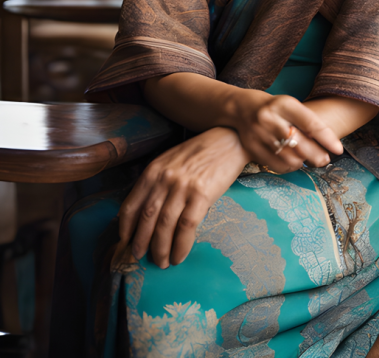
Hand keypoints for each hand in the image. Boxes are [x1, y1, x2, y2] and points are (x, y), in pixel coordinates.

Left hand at [118, 127, 247, 268]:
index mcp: (153, 170)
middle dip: (141, 242)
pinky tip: (179, 256)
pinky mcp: (202, 195)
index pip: (131, 204)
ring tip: (162, 262)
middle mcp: (164, 178)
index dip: (126, 227)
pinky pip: (187, 227)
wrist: (230, 140)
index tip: (125, 241)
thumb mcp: (172, 161)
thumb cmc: (201, 152)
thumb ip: (158, 182)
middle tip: (140, 257)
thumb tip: (147, 211)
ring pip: (164, 226)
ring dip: (161, 249)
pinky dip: (181, 246)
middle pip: (146, 218)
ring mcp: (183, 187)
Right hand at [232, 91, 342, 172]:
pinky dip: (289, 167)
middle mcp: (269, 118)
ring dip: (303, 162)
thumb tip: (329, 145)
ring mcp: (258, 133)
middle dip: (317, 155)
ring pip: (290, 158)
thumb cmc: (273, 107)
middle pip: (300, 144)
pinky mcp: (252, 147)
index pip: (310, 123)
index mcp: (283, 104)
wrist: (240, 107)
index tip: (338, 149)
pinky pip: (277, 166)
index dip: (327, 138)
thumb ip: (307, 122)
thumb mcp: (290, 106)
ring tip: (306, 158)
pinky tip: (292, 161)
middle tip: (325, 159)